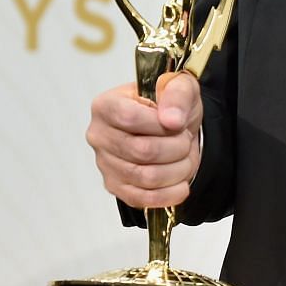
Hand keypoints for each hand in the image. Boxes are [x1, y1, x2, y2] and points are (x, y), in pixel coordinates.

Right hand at [86, 70, 201, 208]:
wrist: (173, 124)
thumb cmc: (169, 105)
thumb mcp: (180, 86)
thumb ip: (177, 95)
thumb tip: (171, 119)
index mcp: (106, 105)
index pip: (129, 118)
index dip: (161, 125)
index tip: (178, 123)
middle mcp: (99, 135)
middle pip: (142, 151)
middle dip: (177, 147)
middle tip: (186, 140)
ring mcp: (105, 164)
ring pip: (147, 177)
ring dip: (178, 169)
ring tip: (185, 156)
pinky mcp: (116, 187)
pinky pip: (143, 199)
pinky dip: (170, 193)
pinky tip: (181, 183)